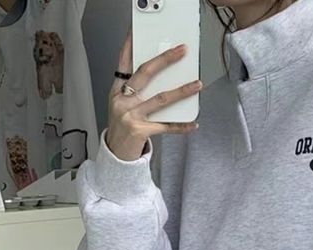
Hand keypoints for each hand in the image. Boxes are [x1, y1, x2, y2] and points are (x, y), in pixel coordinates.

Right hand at [106, 29, 202, 160]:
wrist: (115, 154)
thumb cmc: (122, 128)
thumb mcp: (122, 105)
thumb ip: (135, 91)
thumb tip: (161, 78)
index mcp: (117, 91)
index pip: (124, 63)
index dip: (130, 46)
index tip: (138, 32)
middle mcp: (122, 101)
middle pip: (145, 73)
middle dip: (164, 60)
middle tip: (181, 52)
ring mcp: (130, 116)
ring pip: (160, 98)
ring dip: (181, 91)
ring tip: (197, 84)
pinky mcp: (140, 131)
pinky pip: (165, 127)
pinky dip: (181, 126)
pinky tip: (193, 124)